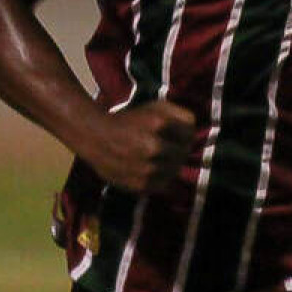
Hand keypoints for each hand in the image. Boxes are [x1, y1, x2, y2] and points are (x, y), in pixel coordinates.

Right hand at [71, 99, 195, 194]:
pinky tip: (150, 169)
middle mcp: (155, 147)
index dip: (183, 132)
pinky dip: (160, 177)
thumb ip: (178, 114)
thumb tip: (195, 130)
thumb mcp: (154, 106)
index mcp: (159, 124)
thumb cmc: (128, 120)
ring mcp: (148, 168)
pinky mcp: (141, 184)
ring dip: (170, 164)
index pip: (190, 131)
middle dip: (178, 148)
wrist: (96, 138)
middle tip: (166, 146)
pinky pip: (164, 184)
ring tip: (157, 158)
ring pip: (175, 169)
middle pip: (184, 151)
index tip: (174, 133)